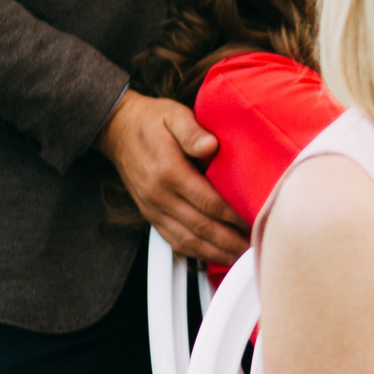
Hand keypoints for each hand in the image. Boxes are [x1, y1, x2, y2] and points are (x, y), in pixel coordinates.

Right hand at [98, 92, 247, 263]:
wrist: (118, 130)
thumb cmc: (152, 121)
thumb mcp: (174, 115)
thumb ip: (192, 131)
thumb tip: (210, 145)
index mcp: (168, 172)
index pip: (208, 202)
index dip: (233, 217)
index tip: (254, 222)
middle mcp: (159, 195)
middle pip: (200, 228)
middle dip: (229, 242)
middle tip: (254, 248)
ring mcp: (153, 208)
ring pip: (187, 240)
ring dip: (215, 253)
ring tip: (240, 258)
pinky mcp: (150, 214)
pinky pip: (173, 241)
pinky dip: (195, 253)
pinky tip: (214, 256)